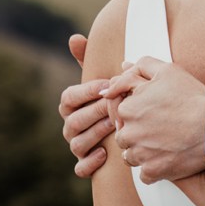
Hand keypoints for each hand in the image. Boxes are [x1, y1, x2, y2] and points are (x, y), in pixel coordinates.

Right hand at [60, 32, 114, 177]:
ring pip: (77, 142)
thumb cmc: (116, 98)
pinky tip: (105, 154)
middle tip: (114, 106)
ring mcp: (77, 146)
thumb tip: (74, 37)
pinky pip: (80, 168)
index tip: (106, 86)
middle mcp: (71, 125)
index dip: (85, 91)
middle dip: (94, 112)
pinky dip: (90, 162)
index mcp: (71, 105)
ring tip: (113, 126)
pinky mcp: (86, 164)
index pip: (68, 97)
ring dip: (95, 134)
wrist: (136, 126)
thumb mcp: (106, 78)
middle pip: (74, 120)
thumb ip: (90, 58)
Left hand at [104, 57, 204, 182]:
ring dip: (144, 153)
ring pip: (132, 157)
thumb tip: (121, 69)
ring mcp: (140, 154)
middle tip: (161, 129)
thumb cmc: (193, 97)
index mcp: (128, 109)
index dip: (139, 114)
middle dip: (138, 134)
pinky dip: (155, 170)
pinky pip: (145, 175)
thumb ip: (141, 67)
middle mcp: (129, 133)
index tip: (156, 115)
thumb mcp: (168, 70)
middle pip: (125, 137)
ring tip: (165, 144)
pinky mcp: (153, 171)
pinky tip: (169, 159)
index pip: (122, 114)